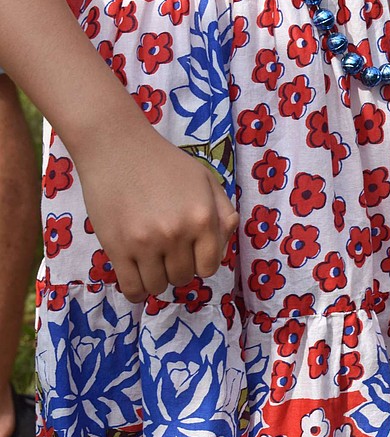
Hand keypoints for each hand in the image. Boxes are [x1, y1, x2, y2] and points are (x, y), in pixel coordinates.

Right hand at [77, 127, 238, 302]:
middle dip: (178, 269)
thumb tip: (226, 240)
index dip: (201, 263)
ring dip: (157, 278)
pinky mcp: (117, 248)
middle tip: (167, 252)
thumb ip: (223, 211)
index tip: (190, 253)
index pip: (209, 267)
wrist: (116, 145)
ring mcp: (145, 243)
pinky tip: (136, 277)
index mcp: (202, 218)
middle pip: (183, 278)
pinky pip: (132, 288)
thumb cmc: (164, 162)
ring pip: (158, 286)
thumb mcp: (205, 180)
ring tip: (151, 260)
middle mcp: (177, 234)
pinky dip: (137, 291)